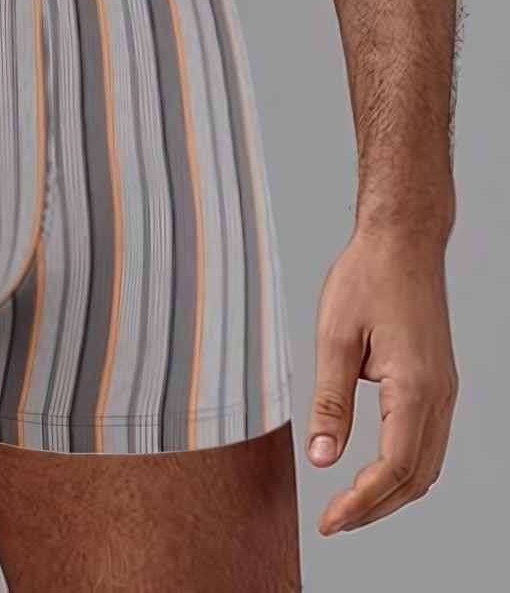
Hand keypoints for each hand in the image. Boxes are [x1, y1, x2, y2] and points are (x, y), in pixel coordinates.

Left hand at [306, 229, 457, 534]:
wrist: (403, 243)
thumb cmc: (367, 279)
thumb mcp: (334, 339)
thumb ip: (329, 402)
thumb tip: (322, 457)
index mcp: (415, 387)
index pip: (393, 468)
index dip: (361, 503)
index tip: (330, 522)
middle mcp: (439, 395)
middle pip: (416, 477)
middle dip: (376, 509)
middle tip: (335, 523)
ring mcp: (444, 390)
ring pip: (427, 464)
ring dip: (392, 493)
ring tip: (350, 506)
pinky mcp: (437, 383)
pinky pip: (428, 442)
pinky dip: (404, 469)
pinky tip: (374, 472)